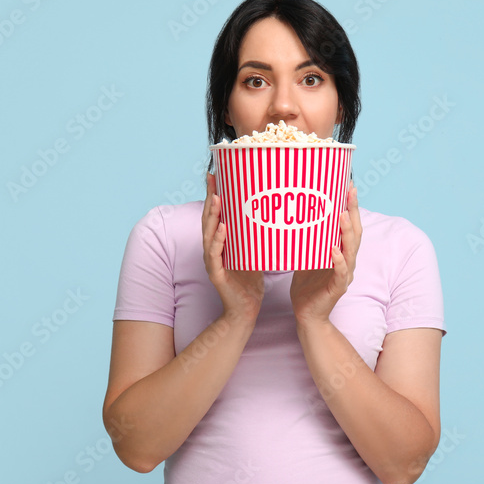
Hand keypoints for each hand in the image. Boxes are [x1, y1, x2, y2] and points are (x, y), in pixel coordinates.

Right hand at [202, 173, 263, 321]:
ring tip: (217, 199)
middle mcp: (213, 249)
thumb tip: (274, 210)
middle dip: (211, 198)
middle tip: (213, 179)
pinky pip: (215, 256)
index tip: (216, 174)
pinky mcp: (216, 275)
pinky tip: (222, 229)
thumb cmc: (251, 280)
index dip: (215, 194)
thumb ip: (257, 233)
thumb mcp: (254, 250)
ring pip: (208, 234)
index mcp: (221, 242)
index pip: (217, 214)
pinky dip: (218, 241)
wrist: (246, 309)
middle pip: (208, 219)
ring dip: (212, 216)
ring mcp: (213, 261)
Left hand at [290, 183, 360, 326]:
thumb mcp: (304, 256)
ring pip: (351, 250)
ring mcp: (344, 275)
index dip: (350, 206)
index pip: (349, 226)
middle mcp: (347, 261)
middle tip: (349, 192)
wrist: (306, 314)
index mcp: (341, 252)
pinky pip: (340, 273)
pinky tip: (334, 251)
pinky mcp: (338, 288)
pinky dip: (339, 261)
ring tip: (342, 215)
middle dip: (353, 211)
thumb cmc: (306, 286)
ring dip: (347, 232)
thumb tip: (291, 215)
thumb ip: (305, 239)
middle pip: (355, 233)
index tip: (348, 186)